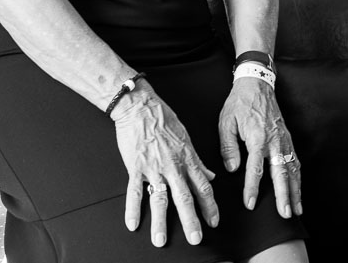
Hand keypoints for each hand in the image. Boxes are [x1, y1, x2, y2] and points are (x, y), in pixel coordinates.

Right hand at [112, 82, 219, 247]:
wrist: (142, 107)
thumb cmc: (165, 120)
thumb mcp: (188, 139)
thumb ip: (198, 162)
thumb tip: (210, 176)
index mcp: (188, 159)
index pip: (203, 187)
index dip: (210, 206)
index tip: (214, 221)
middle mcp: (173, 167)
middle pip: (185, 197)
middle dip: (192, 220)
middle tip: (196, 238)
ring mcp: (154, 168)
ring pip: (160, 199)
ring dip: (161, 222)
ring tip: (161, 240)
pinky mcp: (135, 168)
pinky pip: (134, 192)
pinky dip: (133, 209)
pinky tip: (133, 225)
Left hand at [217, 77, 302, 217]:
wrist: (257, 83)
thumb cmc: (239, 103)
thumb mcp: (225, 122)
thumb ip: (228, 147)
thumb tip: (233, 169)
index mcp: (258, 137)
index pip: (256, 168)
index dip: (253, 187)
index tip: (251, 204)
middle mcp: (275, 140)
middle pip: (281, 172)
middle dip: (284, 195)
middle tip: (285, 213)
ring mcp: (284, 139)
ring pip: (293, 168)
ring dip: (296, 190)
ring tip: (296, 209)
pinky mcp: (288, 138)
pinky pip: (295, 160)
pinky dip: (298, 177)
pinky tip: (298, 189)